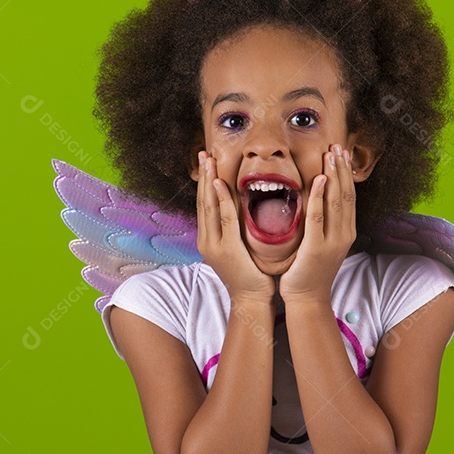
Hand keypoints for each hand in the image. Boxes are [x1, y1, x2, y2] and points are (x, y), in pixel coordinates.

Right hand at [196, 151, 274, 302]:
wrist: (251, 299)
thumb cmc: (250, 274)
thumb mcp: (238, 249)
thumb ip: (234, 230)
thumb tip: (239, 211)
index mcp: (209, 239)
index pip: (205, 205)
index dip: (205, 183)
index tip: (207, 162)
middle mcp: (206, 240)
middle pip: (202, 201)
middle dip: (203, 176)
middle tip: (204, 153)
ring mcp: (213, 245)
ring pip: (208, 206)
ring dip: (209, 181)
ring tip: (208, 161)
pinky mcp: (225, 249)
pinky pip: (223, 219)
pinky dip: (220, 200)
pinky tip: (219, 184)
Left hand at [279, 144, 355, 300]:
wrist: (307, 298)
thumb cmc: (309, 270)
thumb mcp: (321, 243)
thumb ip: (323, 224)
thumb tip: (318, 201)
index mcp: (346, 231)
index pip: (348, 195)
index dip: (345, 173)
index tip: (341, 153)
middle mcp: (344, 233)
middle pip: (346, 194)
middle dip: (342, 168)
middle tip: (337, 146)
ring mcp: (332, 241)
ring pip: (337, 201)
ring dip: (334, 175)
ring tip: (331, 154)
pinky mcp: (317, 248)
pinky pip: (319, 216)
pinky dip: (320, 196)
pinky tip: (320, 179)